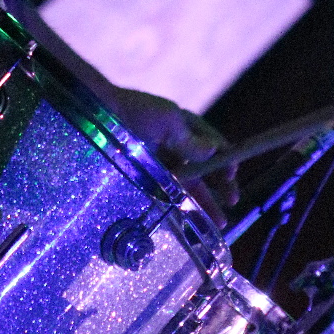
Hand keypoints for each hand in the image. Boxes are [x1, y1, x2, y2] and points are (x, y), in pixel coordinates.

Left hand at [108, 88, 237, 226]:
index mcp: (187, 128)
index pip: (214, 145)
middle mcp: (178, 147)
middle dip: (220, 186)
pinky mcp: (148, 179)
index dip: (226, 159)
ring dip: (205, 202)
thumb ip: (191, 141)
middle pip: (205, 169)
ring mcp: (163, 164)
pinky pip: (169, 194)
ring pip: (189, 185)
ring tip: (219, 222)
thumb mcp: (168, 121)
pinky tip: (188, 221)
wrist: (100, 117)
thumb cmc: (137, 112)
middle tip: (233, 201)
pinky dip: (181, 207)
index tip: (231, 175)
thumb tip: (215, 152)